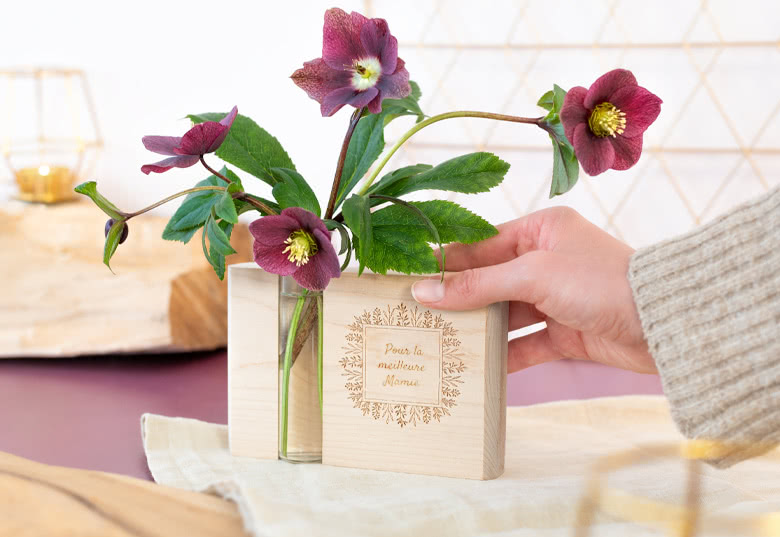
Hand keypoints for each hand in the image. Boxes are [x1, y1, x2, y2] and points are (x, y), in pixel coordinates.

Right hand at [411, 207, 655, 373]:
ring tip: (437, 345)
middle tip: (414, 316)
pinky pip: (525, 344)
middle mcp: (546, 261)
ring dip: (477, 330)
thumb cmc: (602, 281)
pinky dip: (504, 357)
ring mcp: (555, 299)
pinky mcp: (566, 333)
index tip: (408, 277)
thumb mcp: (533, 276)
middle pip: (488, 281)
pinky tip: (477, 370)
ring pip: (504, 315)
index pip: (480, 246)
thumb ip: (478, 285)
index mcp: (540, 231)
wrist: (666, 324)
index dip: (445, 263)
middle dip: (456, 300)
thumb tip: (425, 292)